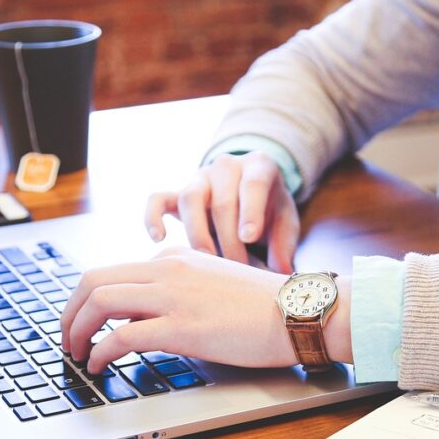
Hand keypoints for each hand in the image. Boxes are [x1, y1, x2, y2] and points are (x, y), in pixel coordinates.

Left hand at [60, 248, 351, 372]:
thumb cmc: (266, 307)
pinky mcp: (181, 327)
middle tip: (67, 338)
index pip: (114, 272)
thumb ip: (182, 290)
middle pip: (93, 280)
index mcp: (175, 259)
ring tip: (76, 354)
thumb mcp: (215, 284)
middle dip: (70, 312)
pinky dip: (100, 352)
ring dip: (76, 330)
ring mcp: (173, 297)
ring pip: (99, 302)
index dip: (88, 301)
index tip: (84, 323)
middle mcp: (167, 270)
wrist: (298, 312)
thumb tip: (152, 315)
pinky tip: (99, 366)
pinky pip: (121, 336)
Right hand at [144, 152, 299, 273]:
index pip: (253, 184)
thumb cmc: (270, 210)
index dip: (250, 211)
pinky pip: (157, 199)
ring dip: (198, 235)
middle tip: (237, 269)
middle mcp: (226, 166)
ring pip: (190, 199)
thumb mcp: (286, 222)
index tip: (249, 237)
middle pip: (222, 201)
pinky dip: (153, 217)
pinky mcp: (177, 193)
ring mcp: (199, 178)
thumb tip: (281, 272)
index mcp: (259, 166)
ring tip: (208, 262)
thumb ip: (285, 244)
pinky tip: (158, 238)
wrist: (250, 193)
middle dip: (229, 240)